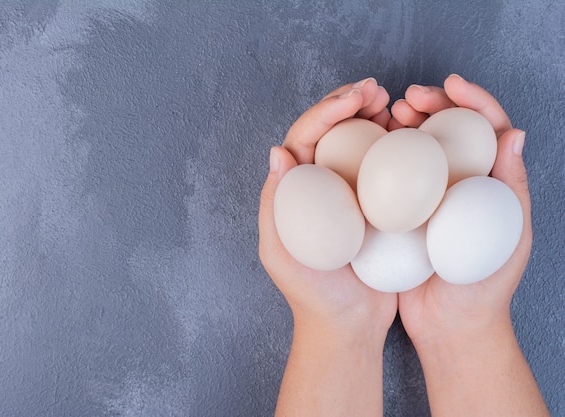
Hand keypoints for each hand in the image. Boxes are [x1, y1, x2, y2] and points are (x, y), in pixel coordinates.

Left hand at [259, 78, 396, 337]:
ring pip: (360, 143)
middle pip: (332, 131)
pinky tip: (411, 133)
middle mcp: (320, 184)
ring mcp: (350, 193)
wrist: (348, 324)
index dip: (327, 111)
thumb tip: (278, 150)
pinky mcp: (377, 206)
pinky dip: (396, 146)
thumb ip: (275, 205)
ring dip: (374, 116)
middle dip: (350, 102)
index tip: (355, 98)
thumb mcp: (281, 254)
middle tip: (376, 89)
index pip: (306, 137)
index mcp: (295, 189)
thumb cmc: (312, 293)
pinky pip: (387, 168)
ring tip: (394, 102)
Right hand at [392, 74, 531, 346]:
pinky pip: (390, 177)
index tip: (447, 85)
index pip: (486, 128)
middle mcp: (458, 184)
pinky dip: (380, 156)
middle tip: (406, 99)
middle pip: (447, 130)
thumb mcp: (507, 238)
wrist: (449, 327)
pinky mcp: (402, 213)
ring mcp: (428, 198)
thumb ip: (511, 187)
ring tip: (387, 115)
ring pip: (416, 148)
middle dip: (430, 104)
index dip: (470, 100)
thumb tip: (514, 133)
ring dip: (403, 125)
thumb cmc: (484, 287)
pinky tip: (366, 146)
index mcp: (490, 183)